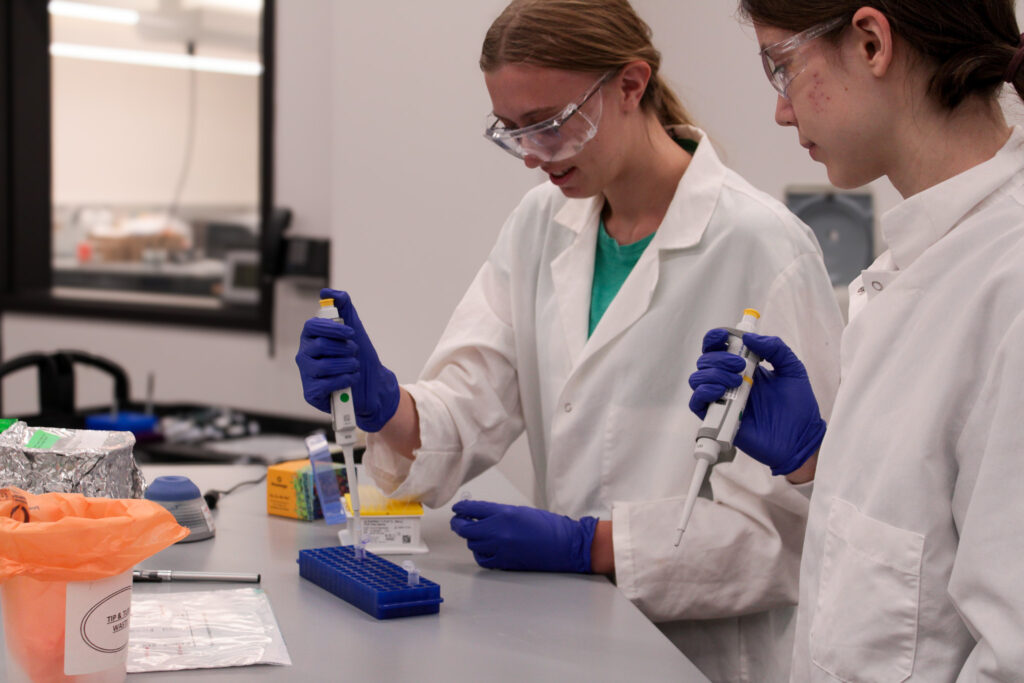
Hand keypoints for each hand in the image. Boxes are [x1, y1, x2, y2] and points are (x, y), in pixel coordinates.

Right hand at [295, 288, 399, 431]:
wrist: (372, 384)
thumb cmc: (359, 356)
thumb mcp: (354, 329)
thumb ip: (344, 308)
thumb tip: (327, 292)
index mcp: (312, 338)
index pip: (312, 326)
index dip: (332, 328)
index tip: (351, 332)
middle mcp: (305, 355)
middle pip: (321, 345)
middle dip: (345, 349)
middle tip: (355, 352)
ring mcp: (306, 374)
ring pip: (325, 366)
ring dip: (348, 365)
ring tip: (355, 367)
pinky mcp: (311, 393)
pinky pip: (327, 384)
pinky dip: (345, 380)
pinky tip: (351, 379)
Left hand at [450, 500, 597, 572]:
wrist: (565, 545)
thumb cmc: (548, 526)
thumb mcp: (521, 511)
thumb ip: (498, 513)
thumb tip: (479, 514)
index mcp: (505, 513)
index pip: (473, 509)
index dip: (461, 509)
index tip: (457, 509)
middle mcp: (500, 531)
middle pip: (467, 529)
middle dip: (459, 524)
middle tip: (458, 522)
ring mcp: (501, 549)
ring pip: (472, 544)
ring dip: (471, 538)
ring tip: (474, 534)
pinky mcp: (505, 563)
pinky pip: (482, 559)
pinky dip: (480, 553)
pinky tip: (483, 548)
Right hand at [688, 330, 825, 475]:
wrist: (800, 437)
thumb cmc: (798, 406)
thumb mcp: (792, 369)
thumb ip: (775, 348)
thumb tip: (750, 338)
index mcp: (744, 367)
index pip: (718, 348)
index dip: (715, 338)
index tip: (724, 336)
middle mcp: (729, 381)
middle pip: (705, 361)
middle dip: (719, 358)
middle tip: (741, 366)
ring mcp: (723, 400)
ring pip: (698, 379)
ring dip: (713, 374)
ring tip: (736, 381)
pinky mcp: (718, 418)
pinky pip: (697, 403)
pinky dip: (704, 393)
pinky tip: (721, 392)